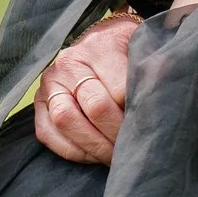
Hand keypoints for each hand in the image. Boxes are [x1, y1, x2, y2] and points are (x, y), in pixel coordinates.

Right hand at [33, 12, 139, 163]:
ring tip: (115, 157)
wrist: (103, 39)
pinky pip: (47, 133)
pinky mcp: (39, 102)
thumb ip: (153, 70)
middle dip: (117, 133)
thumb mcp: (144, 51)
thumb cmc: (127, 50)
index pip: (119, 89)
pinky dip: (72, 150)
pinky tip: (93, 155)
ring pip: (66, 121)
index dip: (135, 113)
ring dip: (94, 146)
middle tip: (134, 147)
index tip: (149, 127)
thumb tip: (158, 91)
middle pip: (94, 106)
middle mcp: (70, 63)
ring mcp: (51, 83)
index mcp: (100, 47)